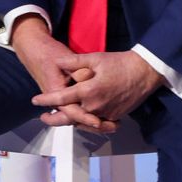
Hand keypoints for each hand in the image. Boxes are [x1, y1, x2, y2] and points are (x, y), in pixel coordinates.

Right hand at [9, 15, 106, 131]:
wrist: (36, 51)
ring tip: (113, 125)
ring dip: (94, 123)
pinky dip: (90, 116)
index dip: (85, 117)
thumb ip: (76, 68)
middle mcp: (57, 100)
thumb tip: (87, 76)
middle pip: (75, 119)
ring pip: (77, 118)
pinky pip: (77, 113)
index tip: (97, 122)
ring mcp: (61, 101)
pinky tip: (106, 118)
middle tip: (111, 127)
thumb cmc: (49, 54)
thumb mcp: (63, 58)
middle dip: (93, 126)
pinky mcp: (65, 100)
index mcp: (55, 91)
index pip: (71, 110)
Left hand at [31, 50, 164, 129]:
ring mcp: (106, 113)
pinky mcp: (115, 116)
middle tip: (43, 118)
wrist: (145, 73)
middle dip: (54, 118)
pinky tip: (80, 118)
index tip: (35, 100)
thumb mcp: (96, 58)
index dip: (47, 100)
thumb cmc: (120, 62)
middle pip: (69, 117)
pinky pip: (96, 123)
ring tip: (58, 118)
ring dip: (70, 121)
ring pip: (82, 121)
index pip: (62, 98)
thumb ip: (75, 62)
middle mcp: (95, 106)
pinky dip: (86, 122)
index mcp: (88, 91)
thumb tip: (57, 62)